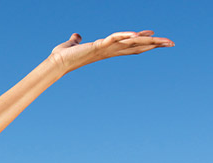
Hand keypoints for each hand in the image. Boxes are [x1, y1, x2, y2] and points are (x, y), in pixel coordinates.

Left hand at [49, 30, 173, 73]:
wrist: (55, 62)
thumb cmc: (63, 55)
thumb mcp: (73, 44)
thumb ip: (77, 40)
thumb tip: (76, 35)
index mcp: (107, 49)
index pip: (129, 45)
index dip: (142, 41)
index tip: (155, 37)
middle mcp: (109, 50)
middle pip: (136, 46)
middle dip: (154, 44)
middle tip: (172, 42)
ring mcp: (105, 49)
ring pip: (131, 43)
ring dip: (148, 40)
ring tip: (164, 40)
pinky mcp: (98, 46)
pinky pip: (115, 39)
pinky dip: (124, 35)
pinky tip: (135, 34)